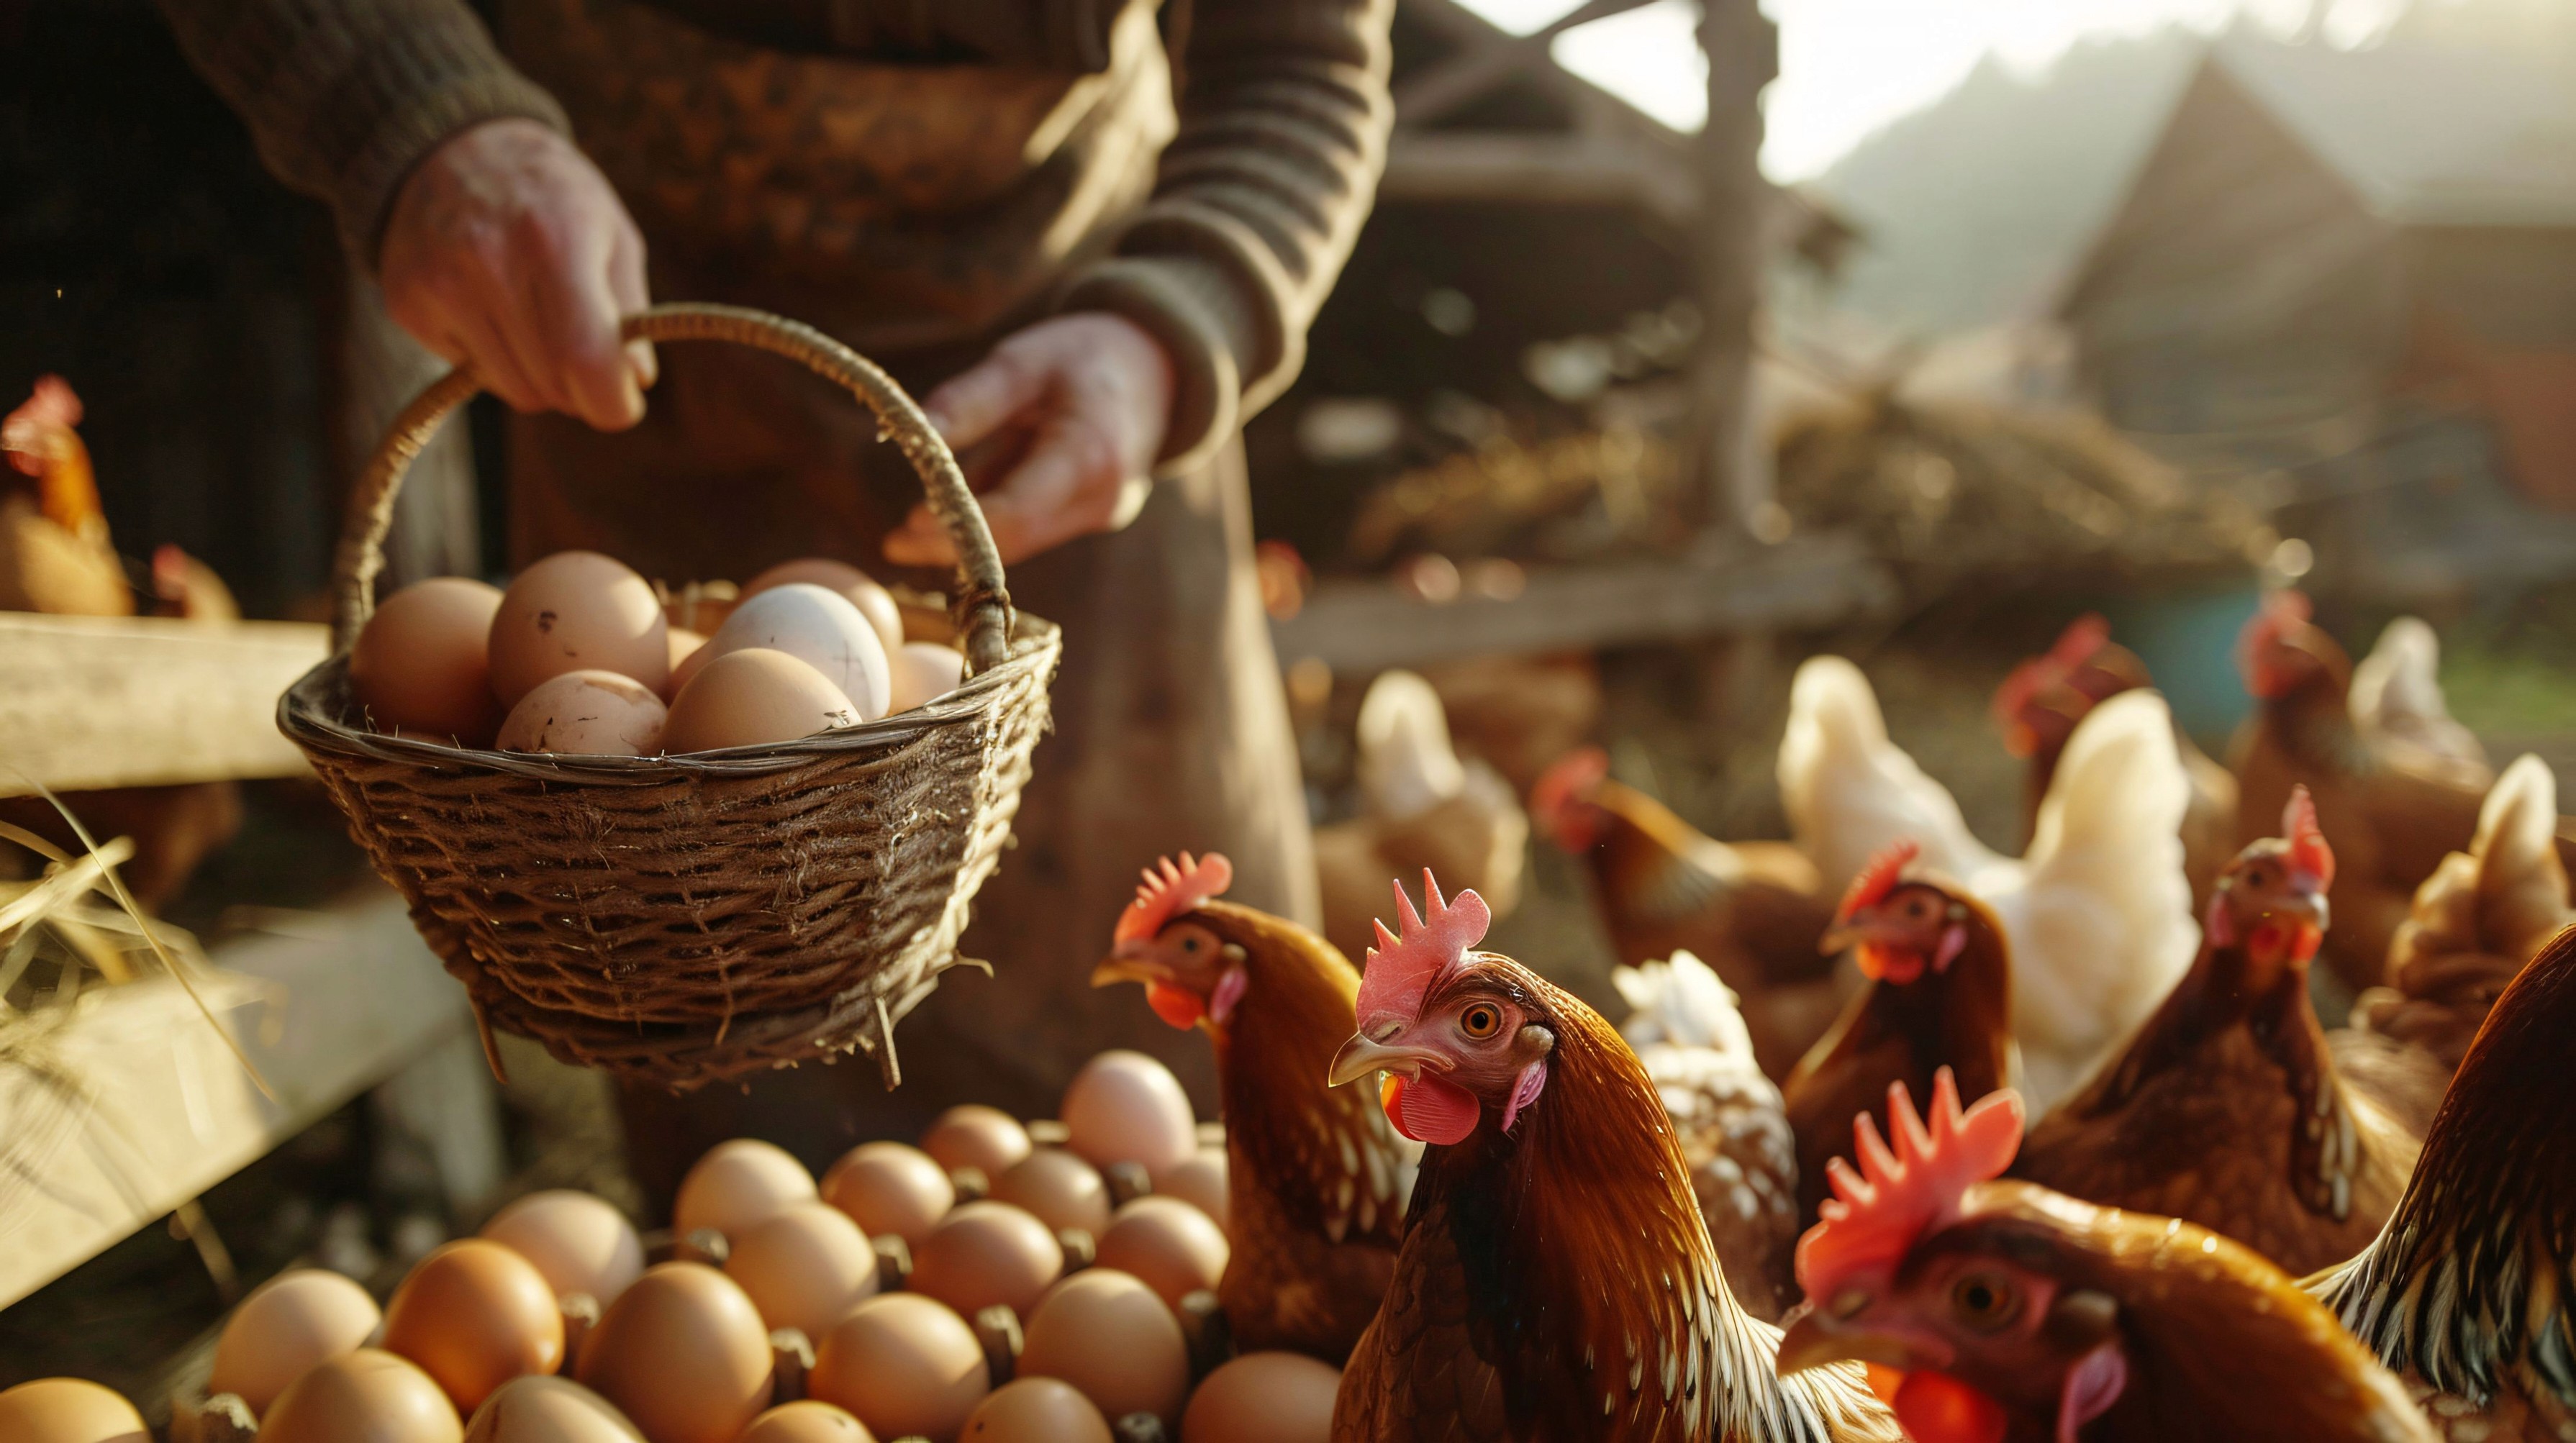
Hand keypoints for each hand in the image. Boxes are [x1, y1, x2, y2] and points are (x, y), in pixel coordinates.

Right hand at [380, 119, 654, 430]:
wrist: (453, 147)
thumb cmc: (554, 197)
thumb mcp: (612, 234)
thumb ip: (632, 311)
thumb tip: (634, 382)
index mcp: (554, 242)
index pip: (585, 358)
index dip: (612, 401)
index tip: (623, 402)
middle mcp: (489, 264)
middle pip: (551, 386)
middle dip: (579, 386)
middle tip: (583, 351)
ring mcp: (440, 285)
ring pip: (512, 389)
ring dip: (538, 377)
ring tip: (537, 322)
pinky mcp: (407, 302)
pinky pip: (469, 371)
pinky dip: (492, 358)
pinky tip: (491, 308)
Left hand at [884, 313, 1174, 566]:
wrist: (1157, 366)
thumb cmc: (1086, 355)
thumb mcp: (1023, 362)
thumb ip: (968, 402)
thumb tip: (903, 438)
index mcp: (1089, 453)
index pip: (1017, 511)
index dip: (960, 526)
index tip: (908, 524)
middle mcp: (1102, 497)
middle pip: (1017, 537)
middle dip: (953, 545)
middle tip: (893, 542)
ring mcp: (1102, 511)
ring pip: (1024, 537)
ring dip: (968, 537)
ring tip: (906, 533)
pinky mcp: (1094, 513)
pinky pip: (1036, 524)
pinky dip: (994, 520)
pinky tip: (953, 511)